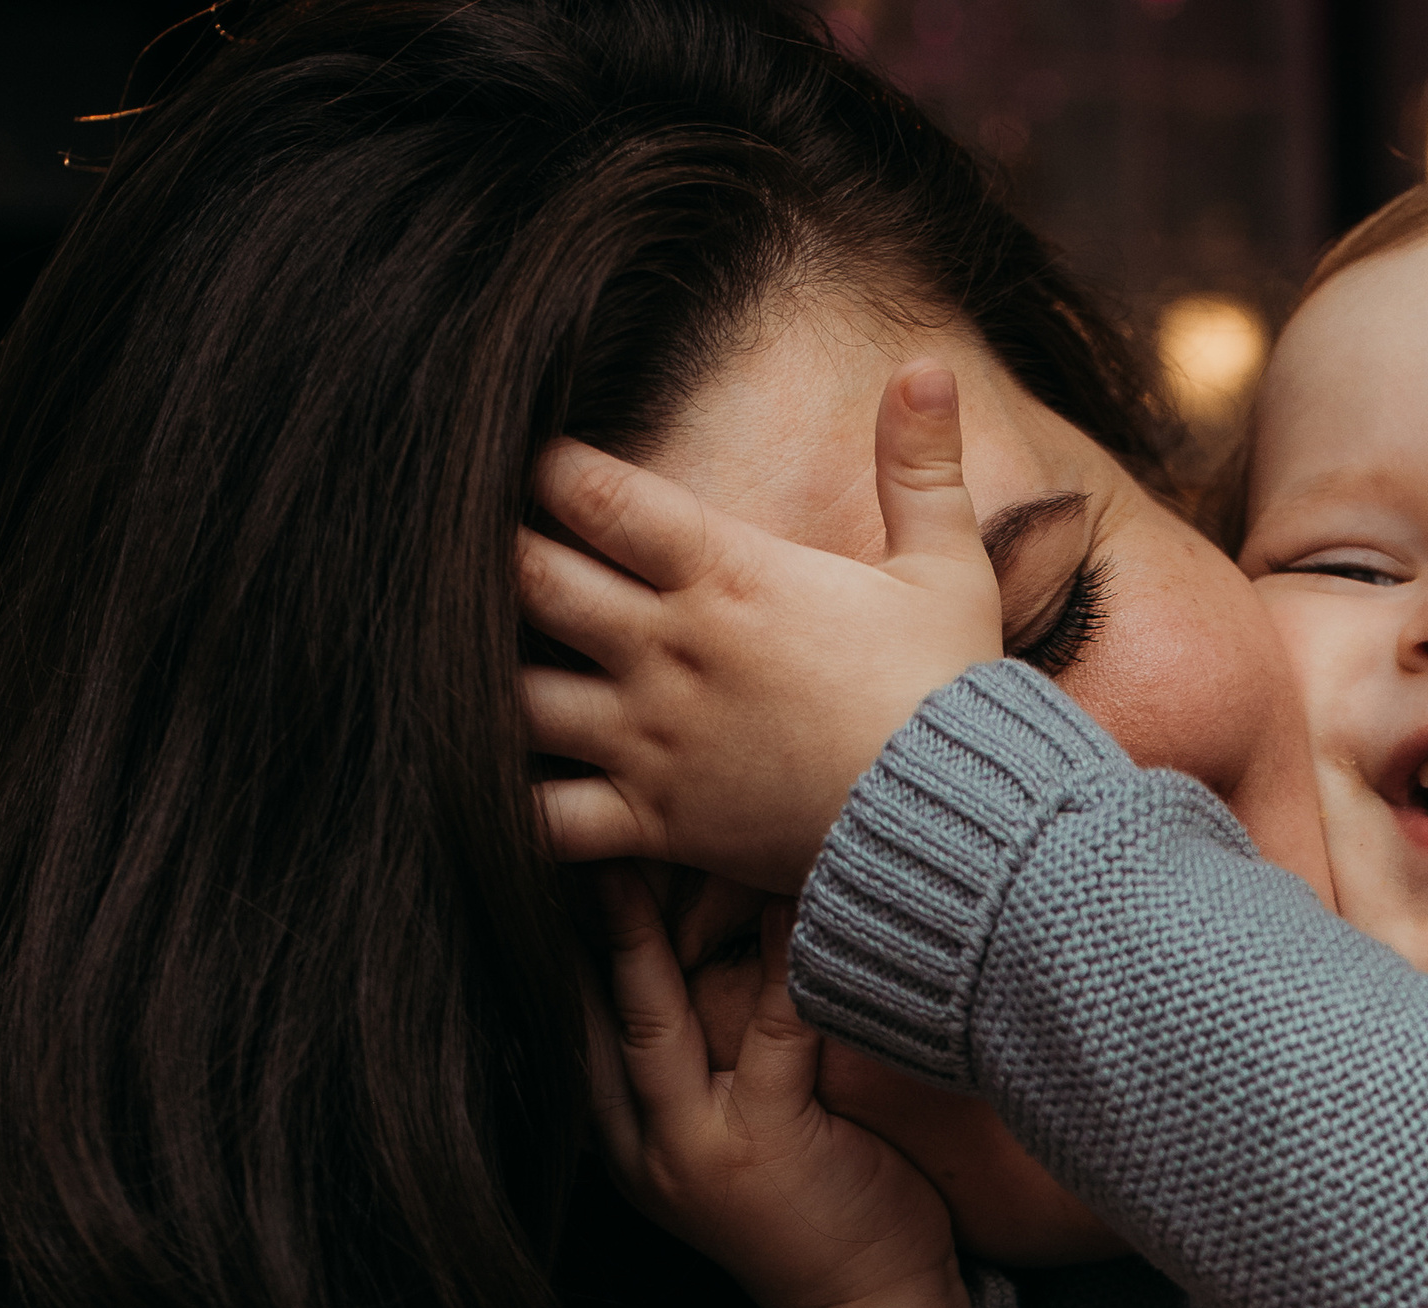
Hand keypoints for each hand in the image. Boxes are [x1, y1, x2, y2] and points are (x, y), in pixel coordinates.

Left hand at [523, 361, 1002, 894]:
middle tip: (485, 551)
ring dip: (485, 676)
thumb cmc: (947, 692)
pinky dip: (512, 803)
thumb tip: (924, 366)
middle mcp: (669, 651)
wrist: (956, 821)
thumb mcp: (948, 566)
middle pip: (528, 581)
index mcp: (727, 576)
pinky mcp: (655, 822)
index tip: (541, 464)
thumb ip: (919, 466)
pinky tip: (498, 783)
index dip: (550, 469)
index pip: (599, 495)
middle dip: (497, 559)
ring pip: (514, 696)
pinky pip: (546, 818)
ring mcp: (652, 739)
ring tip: (471, 661)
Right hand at [584, 863, 968, 1307]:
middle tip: (582, 820)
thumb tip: (695, 944)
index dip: (561, 930)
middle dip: (583, 910)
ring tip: (675, 832)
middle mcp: (638, 1140)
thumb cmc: (814, 1200)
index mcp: (620, 1131)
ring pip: (654, 1013)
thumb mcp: (731, 1130)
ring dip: (658, 920)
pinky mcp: (765, 1146)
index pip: (568, 1013)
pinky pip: (770, 1031)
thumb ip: (703, 1052)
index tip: (562, 846)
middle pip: (592, 1004)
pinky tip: (791, 894)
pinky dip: (781, 958)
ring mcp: (695, 1146)